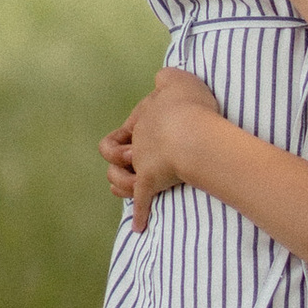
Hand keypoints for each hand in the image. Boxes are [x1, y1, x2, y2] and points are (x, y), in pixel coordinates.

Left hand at [105, 65, 224, 233]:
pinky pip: (142, 203)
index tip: (148, 134)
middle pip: (115, 155)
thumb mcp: (178, 80)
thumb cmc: (189, 105)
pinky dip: (140, 216)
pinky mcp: (149, 183)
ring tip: (122, 189)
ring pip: (117, 179)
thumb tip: (160, 79)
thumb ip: (168, 79)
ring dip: (120, 185)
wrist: (193, 133)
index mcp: (142, 119)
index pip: (127, 127)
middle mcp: (136, 142)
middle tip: (132, 162)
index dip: (132, 132)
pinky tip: (139, 227)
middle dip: (120, 161)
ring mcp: (141, 165)